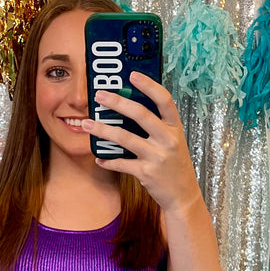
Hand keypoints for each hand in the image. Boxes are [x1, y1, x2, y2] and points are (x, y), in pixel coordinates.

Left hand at [81, 71, 200, 214]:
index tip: (132, 75)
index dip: (149, 85)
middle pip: (141, 114)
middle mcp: (168, 140)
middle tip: (99, 96)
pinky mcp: (147, 173)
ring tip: (86, 124)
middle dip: (117, 103)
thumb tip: (129, 108)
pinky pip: (122, 163)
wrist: (183, 196)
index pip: (164, 100)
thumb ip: (157, 127)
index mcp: (175, 128)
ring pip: (125, 138)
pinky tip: (99, 159)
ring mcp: (157, 156)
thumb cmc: (175, 165)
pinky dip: (108, 161)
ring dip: (103, 130)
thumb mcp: (173, 142)